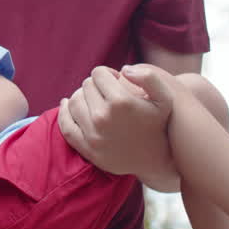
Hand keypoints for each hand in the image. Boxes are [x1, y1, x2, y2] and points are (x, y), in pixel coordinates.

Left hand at [57, 64, 176, 188]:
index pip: (98, 73)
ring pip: (73, 101)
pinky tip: (67, 104)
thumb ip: (149, 77)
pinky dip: (64, 112)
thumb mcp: (164, 98)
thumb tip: (124, 69)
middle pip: (86, 86)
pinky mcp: (86, 148)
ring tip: (95, 100)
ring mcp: (93, 134)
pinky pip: (66, 125)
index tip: (115, 81)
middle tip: (107, 92)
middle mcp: (104, 117)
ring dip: (82, 96)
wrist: (157, 159)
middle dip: (96, 85)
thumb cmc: (159, 124)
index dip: (107, 74)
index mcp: (121, 102)